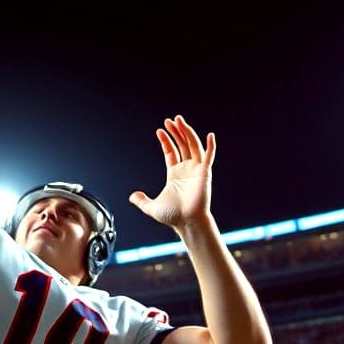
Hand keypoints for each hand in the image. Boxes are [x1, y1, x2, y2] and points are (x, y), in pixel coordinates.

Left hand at [129, 115, 214, 230]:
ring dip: (187, 133)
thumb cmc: (173, 216)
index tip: (160, 131)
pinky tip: (210, 135)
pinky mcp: (205, 173)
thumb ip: (142, 201)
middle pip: (182, 145)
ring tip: (179, 121)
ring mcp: (196, 170)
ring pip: (193, 146)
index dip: (166, 141)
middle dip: (176, 132)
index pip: (171, 152)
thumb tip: (132, 196)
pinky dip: (211, 146)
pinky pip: (209, 157)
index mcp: (174, 174)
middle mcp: (186, 169)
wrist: (187, 222)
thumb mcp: (152, 207)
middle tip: (170, 120)